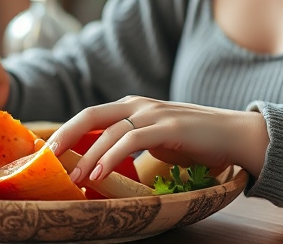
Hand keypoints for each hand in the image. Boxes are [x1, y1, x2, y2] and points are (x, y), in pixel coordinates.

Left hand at [46, 96, 269, 184]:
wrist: (235, 135)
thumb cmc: (194, 141)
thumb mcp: (155, 139)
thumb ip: (130, 143)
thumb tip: (100, 163)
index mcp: (133, 106)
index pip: (92, 116)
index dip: (68, 131)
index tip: (49, 151)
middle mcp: (139, 105)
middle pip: (92, 116)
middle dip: (66, 135)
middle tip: (47, 157)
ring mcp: (154, 114)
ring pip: (109, 131)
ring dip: (87, 155)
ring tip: (73, 177)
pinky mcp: (168, 128)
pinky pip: (131, 141)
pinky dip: (111, 156)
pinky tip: (98, 173)